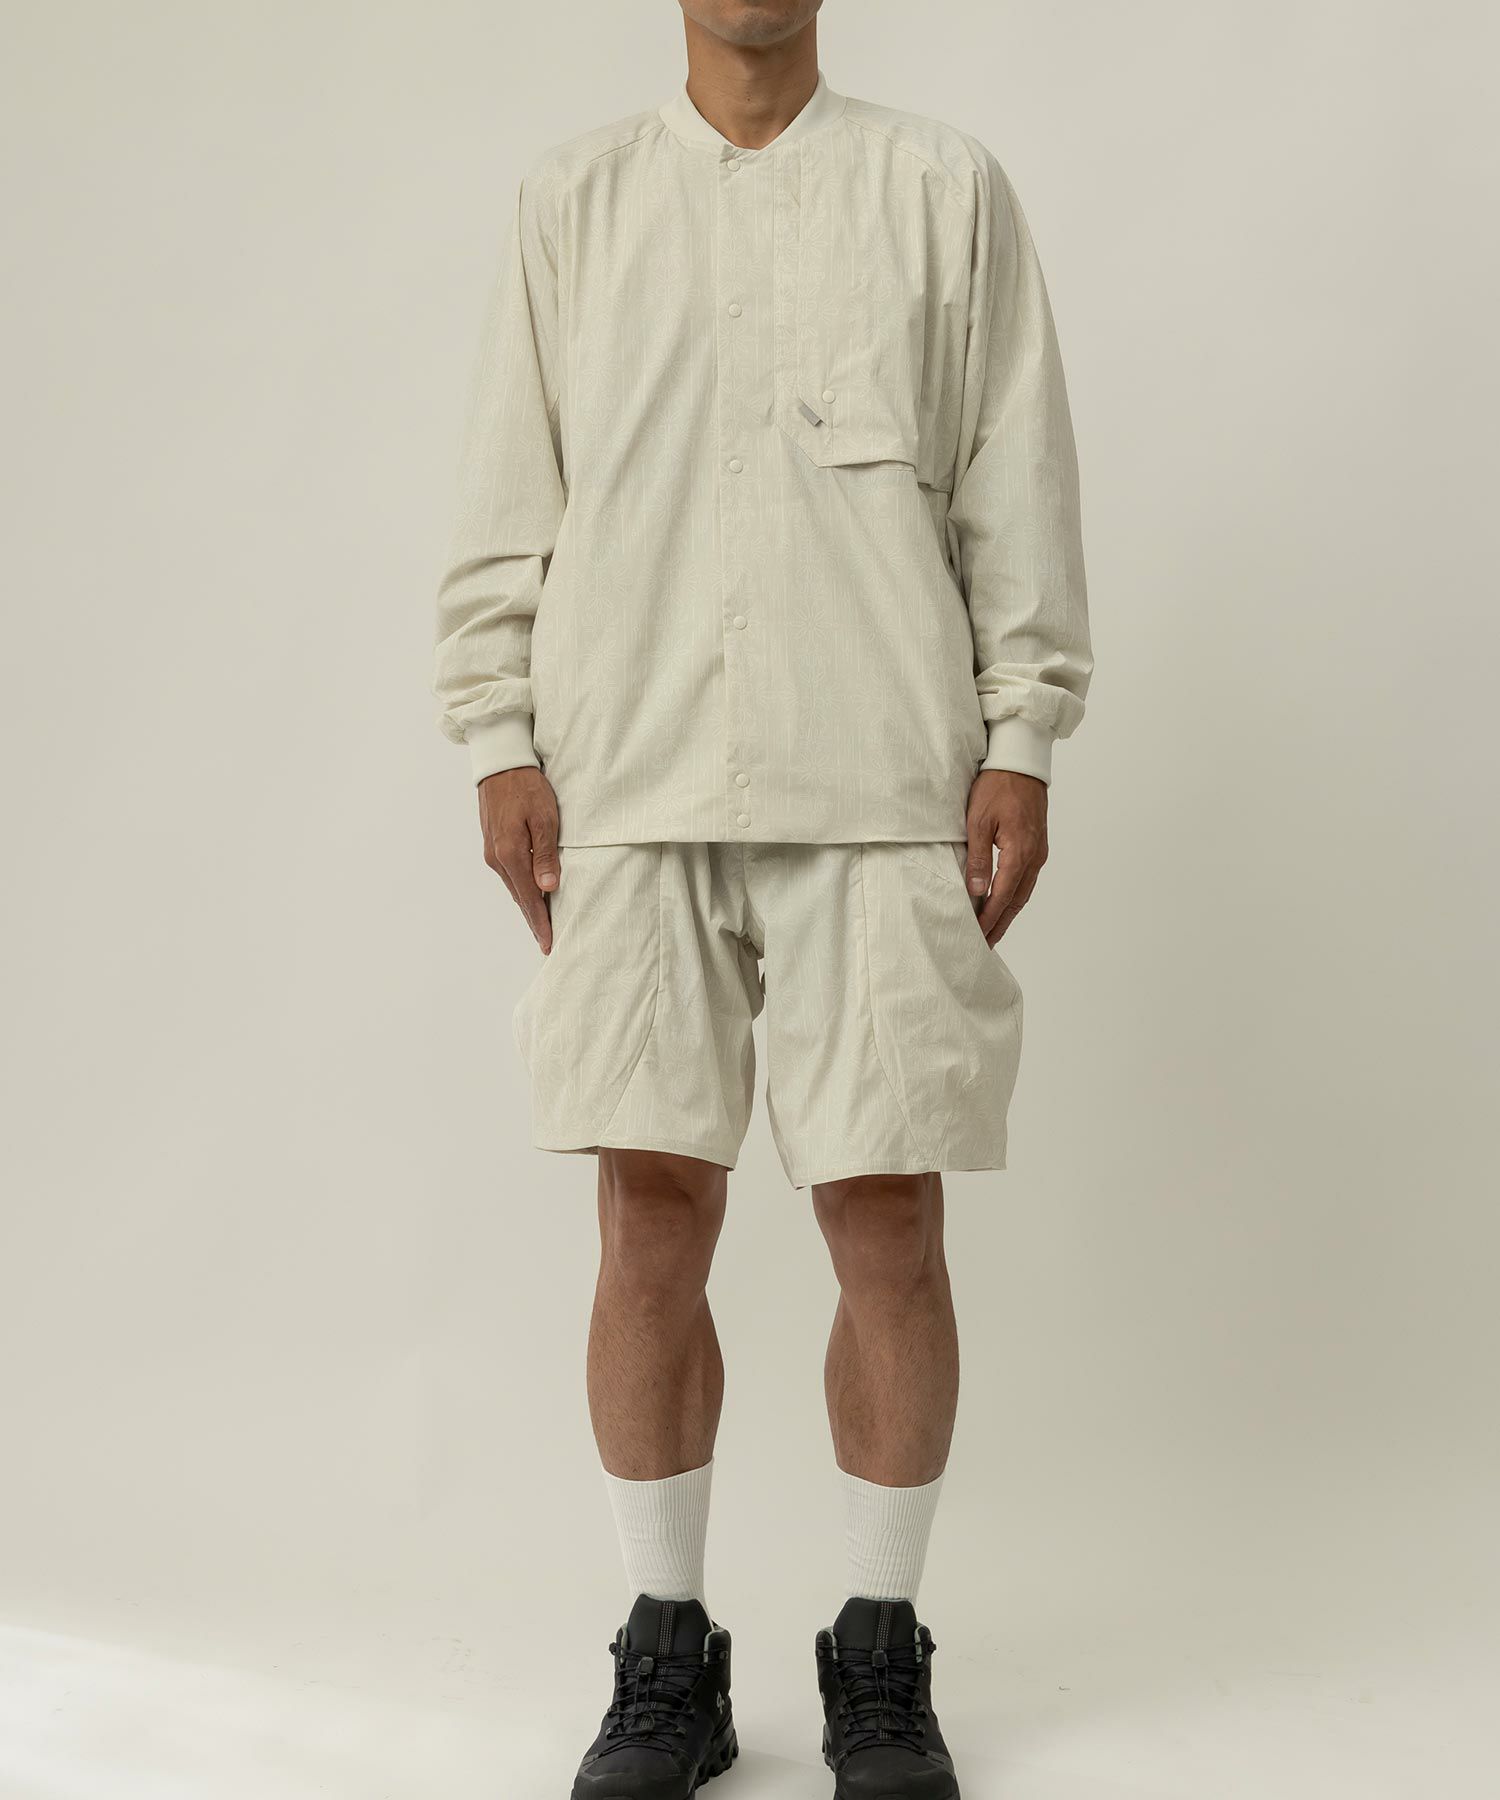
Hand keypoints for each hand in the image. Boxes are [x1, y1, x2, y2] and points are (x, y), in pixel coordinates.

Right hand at [478, 767, 560, 953]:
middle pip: (520, 898)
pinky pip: (509, 874)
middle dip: (534, 920)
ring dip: (529, 904)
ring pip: (514, 887)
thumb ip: (545, 854)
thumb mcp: (545, 818)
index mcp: (510, 855)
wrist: (500, 764)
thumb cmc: (527, 787)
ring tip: (543, 922)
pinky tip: (532, 892)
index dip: (540, 923)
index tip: (548, 944)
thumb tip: (548, 888)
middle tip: (548, 940)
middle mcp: (497, 859)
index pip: (529, 899)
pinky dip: (522, 887)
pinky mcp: (492, 845)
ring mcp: (492, 852)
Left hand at [964, 768, 1048, 946]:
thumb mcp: (978, 822)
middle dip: (1000, 924)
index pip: (1002, 897)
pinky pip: (1027, 878)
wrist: (1021, 762)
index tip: (977, 936)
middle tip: (986, 944)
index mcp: (1019, 852)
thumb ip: (977, 859)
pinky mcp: (1038, 845)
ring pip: (1024, 892)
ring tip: (993, 929)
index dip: (989, 919)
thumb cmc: (997, 787)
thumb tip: (976, 891)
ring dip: (1008, 912)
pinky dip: (1015, 895)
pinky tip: (1004, 901)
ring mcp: (1039, 851)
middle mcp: (1034, 856)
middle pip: (1017, 901)